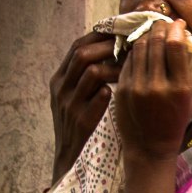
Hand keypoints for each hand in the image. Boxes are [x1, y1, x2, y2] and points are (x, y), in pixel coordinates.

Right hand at [50, 32, 118, 182]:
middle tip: (132, 45)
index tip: (122, 32)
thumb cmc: (80, 124)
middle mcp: (61, 89)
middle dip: (109, 47)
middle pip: (83, 54)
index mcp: (59, 80)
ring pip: (92, 71)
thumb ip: (87, 76)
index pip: (77, 46)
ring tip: (132, 66)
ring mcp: (70, 104)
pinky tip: (127, 89)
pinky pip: (101, 95)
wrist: (71, 160)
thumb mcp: (76, 97)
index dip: (100, 36)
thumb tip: (113, 49)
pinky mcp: (82, 120)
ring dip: (115, 66)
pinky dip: (115, 88)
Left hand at [115, 19, 191, 162]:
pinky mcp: (122, 90)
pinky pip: (127, 62)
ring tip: (150, 33)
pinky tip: (140, 51)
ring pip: (139, 49)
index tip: (177, 23)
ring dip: (145, 37)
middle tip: (161, 23)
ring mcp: (137, 88)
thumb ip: (184, 69)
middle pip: (155, 43)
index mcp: (180, 88)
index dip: (175, 29)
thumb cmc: (174, 120)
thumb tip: (179, 36)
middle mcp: (158, 86)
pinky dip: (134, 53)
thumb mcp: (188, 97)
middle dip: (158, 28)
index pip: (174, 46)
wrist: (150, 147)